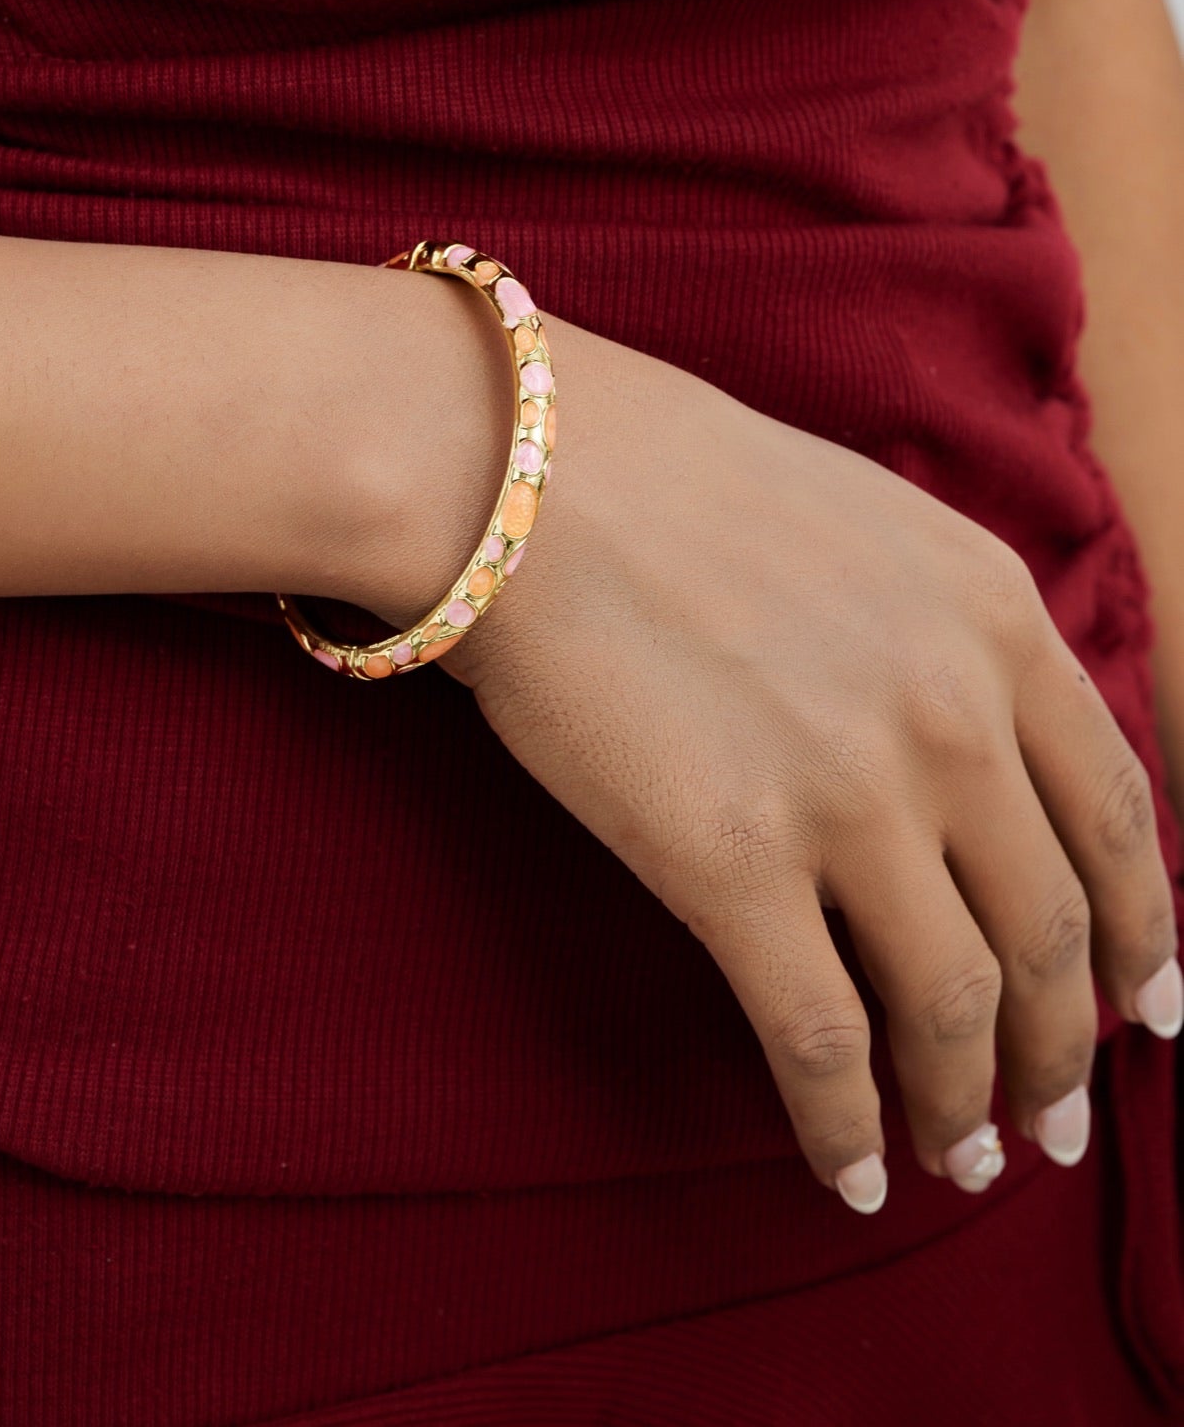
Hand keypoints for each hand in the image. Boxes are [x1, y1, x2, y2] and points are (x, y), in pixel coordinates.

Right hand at [420, 313, 1182, 1213]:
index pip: (1117, 814)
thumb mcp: (874, 527)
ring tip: (968, 1162)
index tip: (1149, 1004)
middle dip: (1065, 1047)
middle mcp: (952, 715)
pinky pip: (822, 1040)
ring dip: (970, 1105)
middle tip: (1057, 1116)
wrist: (525, 473)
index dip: (1146, 931)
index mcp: (996, 619)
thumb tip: (988, 758)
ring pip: (956, 1002)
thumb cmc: (674, 481)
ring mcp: (849, 794)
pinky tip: (847, 1174)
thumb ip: (955, 638)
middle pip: (1051, 928)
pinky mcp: (731, 863)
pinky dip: (848, 1127)